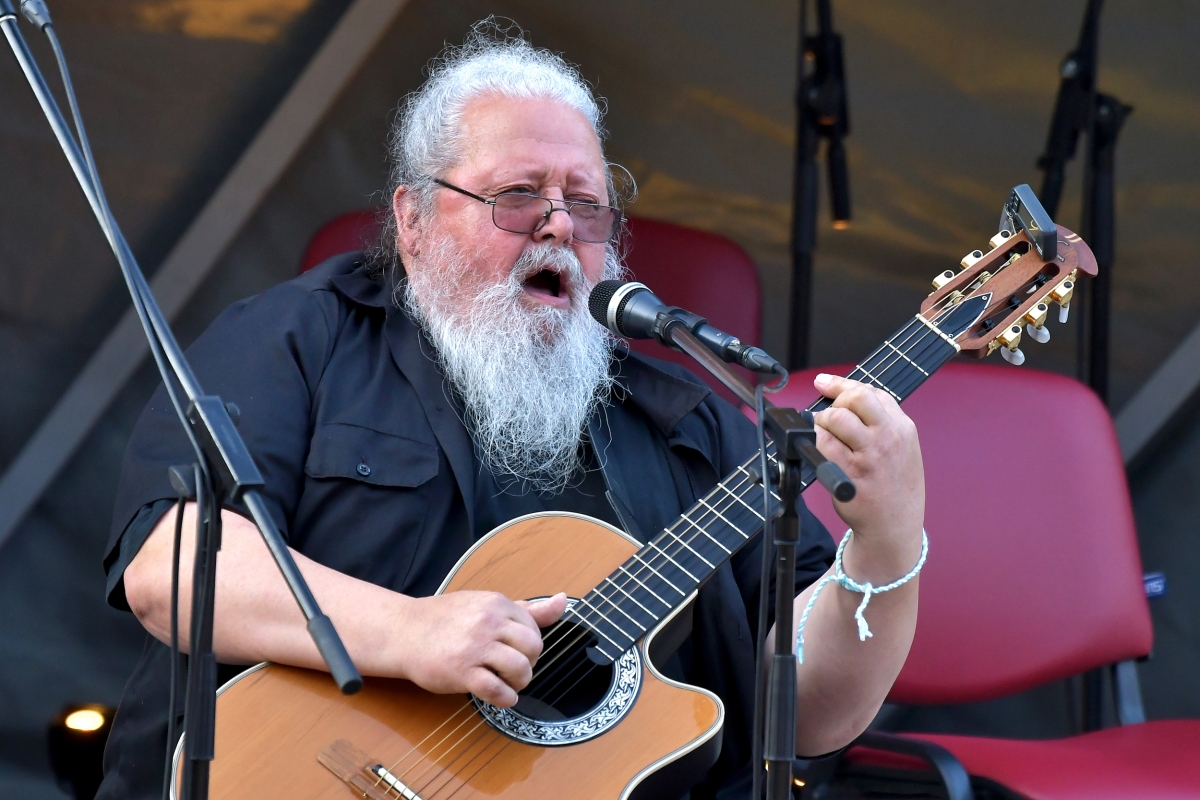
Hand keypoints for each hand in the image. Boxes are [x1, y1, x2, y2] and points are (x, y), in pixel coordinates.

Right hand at [393, 590, 567, 707]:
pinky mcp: (462, 672)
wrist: (403, 632)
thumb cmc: (446, 619)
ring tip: (508, 683)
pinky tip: (501, 697)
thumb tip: (564, 600)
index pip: (535, 627)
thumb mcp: (486, 605)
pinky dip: (506, 698)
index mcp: (496, 603)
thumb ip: (528, 608)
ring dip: (520, 682)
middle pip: (534, 647)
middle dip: (530, 663)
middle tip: (515, 668)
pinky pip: (497, 690)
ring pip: (520, 668)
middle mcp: (488, 622)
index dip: (530, 644)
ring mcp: (475, 647)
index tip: (515, 650)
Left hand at [811, 374, 924, 576]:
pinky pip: (823, 446)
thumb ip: (881, 423)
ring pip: (835, 419)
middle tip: (827, 418)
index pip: (871, 392)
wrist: (895, 527)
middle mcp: (888, 438)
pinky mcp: (849, 474)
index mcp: (903, 428)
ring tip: (822, 435)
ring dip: (821, 423)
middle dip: (834, 404)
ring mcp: (869, 456)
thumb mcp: (903, 449)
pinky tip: (815, 450)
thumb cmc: (894, 487)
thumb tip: (844, 398)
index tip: (823, 382)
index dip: (841, 384)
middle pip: (854, 399)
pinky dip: (814, 443)